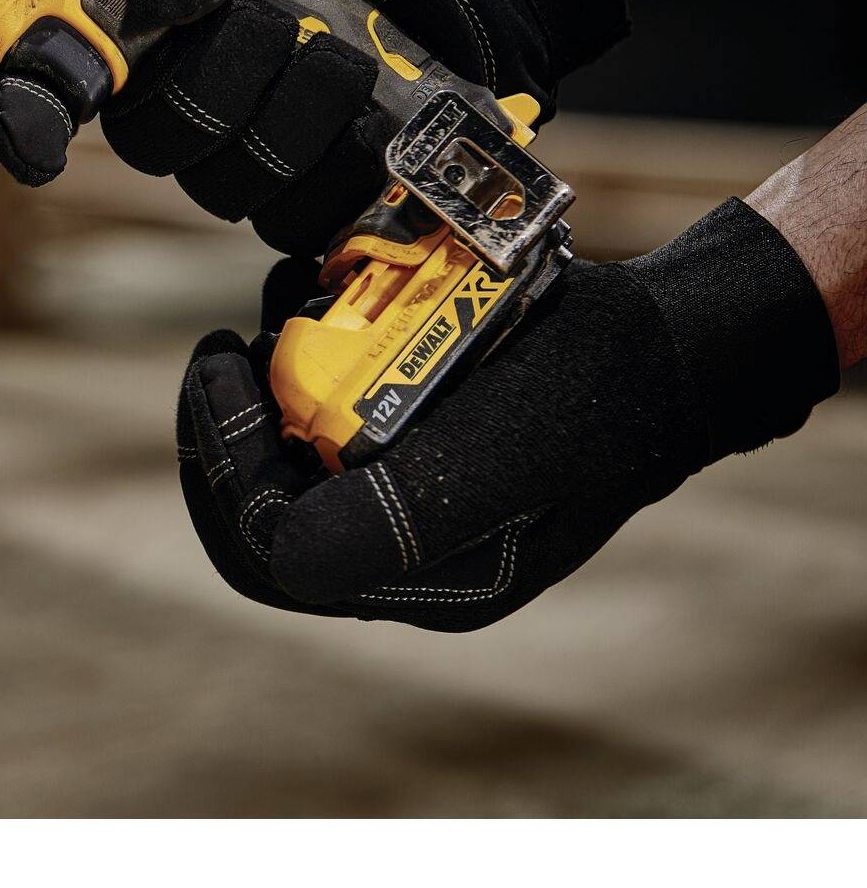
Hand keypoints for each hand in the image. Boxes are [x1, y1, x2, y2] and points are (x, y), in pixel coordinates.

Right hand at [0, 0, 626, 256]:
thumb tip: (165, 3)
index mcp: (145, 9)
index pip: (48, 77)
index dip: (25, 113)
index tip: (44, 130)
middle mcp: (182, 86)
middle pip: (145, 141)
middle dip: (212, 87)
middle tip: (277, 21)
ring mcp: (250, 147)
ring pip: (224, 185)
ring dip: (289, 121)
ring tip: (346, 54)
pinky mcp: (321, 190)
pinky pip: (299, 219)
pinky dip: (340, 167)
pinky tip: (377, 113)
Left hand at [176, 201, 836, 630]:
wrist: (667, 345)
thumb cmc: (599, 389)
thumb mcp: (511, 444)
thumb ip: (407, 510)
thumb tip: (281, 547)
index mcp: (431, 580)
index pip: (278, 551)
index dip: (226, 463)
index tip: (219, 363)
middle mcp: (409, 556)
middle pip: (261, 524)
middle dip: (223, 434)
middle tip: (220, 353)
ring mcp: (406, 505)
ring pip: (279, 472)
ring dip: (254, 396)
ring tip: (266, 318)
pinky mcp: (408, 454)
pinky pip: (316, 433)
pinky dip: (295, 371)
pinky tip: (307, 307)